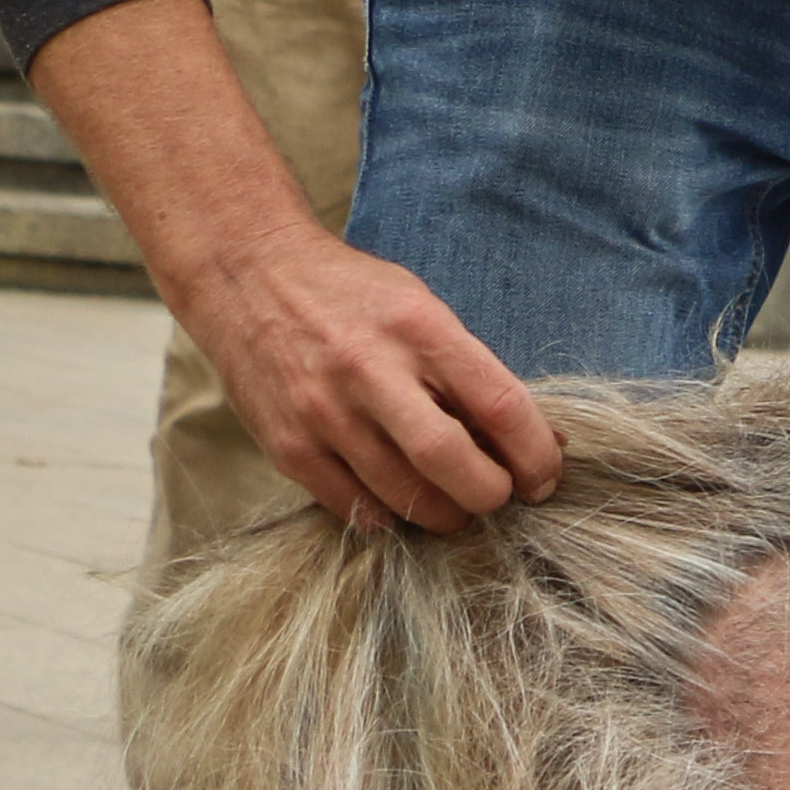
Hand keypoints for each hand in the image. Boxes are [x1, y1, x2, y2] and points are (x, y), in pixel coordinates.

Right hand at [188, 215, 565, 529]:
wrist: (246, 273)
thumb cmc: (353, 296)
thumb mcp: (424, 309)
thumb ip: (476, 375)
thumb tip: (542, 442)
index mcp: (419, 328)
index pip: (500, 407)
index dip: (536, 456)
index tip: (543, 476)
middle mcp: (370, 370)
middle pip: (453, 464)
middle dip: (492, 496)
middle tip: (498, 494)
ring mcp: (324, 413)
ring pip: (407, 499)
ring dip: (446, 514)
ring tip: (453, 500)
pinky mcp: (288, 446)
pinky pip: (355, 509)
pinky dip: (391, 516)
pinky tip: (400, 498)